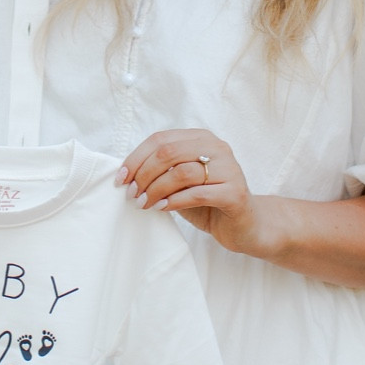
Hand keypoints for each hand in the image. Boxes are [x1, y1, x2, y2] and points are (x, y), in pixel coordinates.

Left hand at [119, 128, 257, 252]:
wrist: (244, 226)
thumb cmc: (207, 202)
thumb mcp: (180, 182)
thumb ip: (161, 171)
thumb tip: (127, 174)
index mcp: (201, 138)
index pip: (160, 139)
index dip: (136, 158)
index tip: (120, 179)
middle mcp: (217, 148)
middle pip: (169, 152)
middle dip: (143, 174)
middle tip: (132, 194)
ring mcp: (229, 169)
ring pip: (182, 172)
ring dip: (156, 189)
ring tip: (143, 203)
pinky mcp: (235, 193)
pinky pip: (198, 193)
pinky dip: (175, 201)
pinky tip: (162, 208)